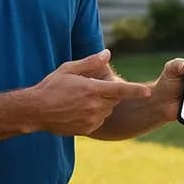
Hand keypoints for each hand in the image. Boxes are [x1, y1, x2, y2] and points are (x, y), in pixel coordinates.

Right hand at [27, 50, 149, 135]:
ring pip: (107, 110)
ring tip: (79, 101)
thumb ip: (90, 62)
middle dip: (108, 93)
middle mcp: (94, 106)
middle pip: (114, 99)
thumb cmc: (51, 87)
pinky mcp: (88, 129)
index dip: (135, 91)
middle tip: (89, 89)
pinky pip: (99, 120)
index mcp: (92, 89)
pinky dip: (94, 115)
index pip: (120, 89)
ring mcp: (91, 119)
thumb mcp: (68, 69)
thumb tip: (107, 53)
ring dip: (101, 105)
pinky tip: (77, 111)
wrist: (36, 111)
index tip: (147, 92)